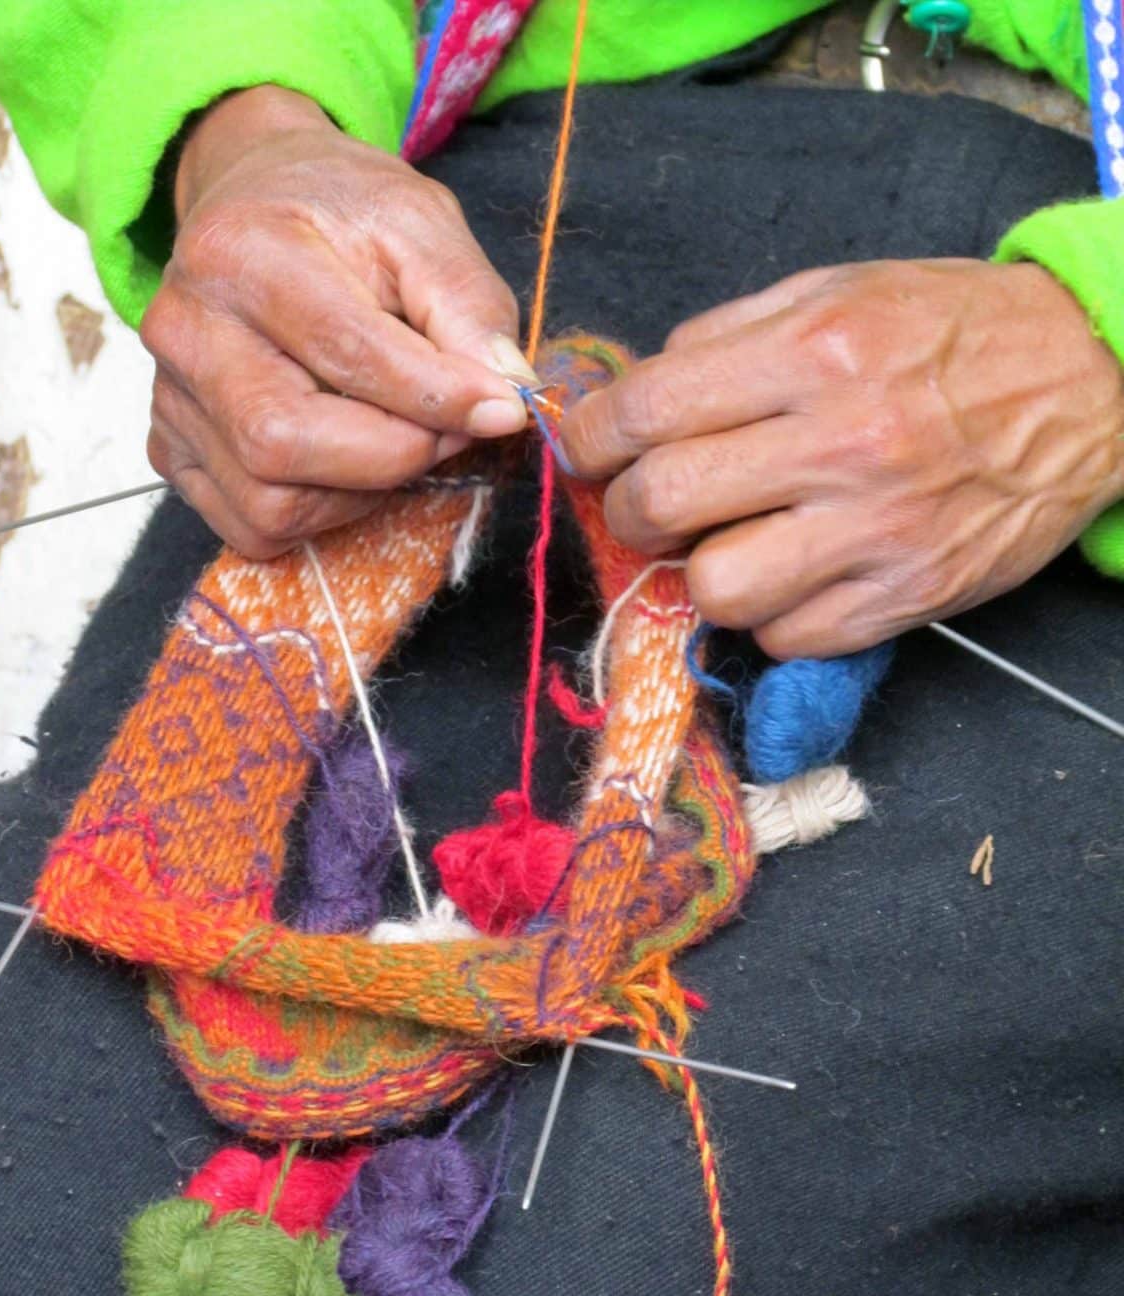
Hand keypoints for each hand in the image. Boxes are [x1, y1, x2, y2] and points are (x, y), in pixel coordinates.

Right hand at [143, 85, 533, 558]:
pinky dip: (320, 514)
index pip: (343, 352)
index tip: (501, 409)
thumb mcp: (421, 223)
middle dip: (393, 453)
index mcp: (239, 251)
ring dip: (360, 491)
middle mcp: (184, 329)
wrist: (257, 202)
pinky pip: (251, 526)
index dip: (435, 396)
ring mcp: (169, 398)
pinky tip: (346, 461)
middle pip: (284, 440)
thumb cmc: (341, 214)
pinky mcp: (171, 450)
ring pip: (270, 501)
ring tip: (399, 436)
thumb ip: (468, 305)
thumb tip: (503, 393)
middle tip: (449, 427)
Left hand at [561, 260, 1123, 656]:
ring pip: (717, 589)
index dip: (591, 439)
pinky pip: (786, 637)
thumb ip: (727, 338)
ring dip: (699, 573)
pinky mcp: (905, 598)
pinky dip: (770, 615)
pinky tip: (792, 574)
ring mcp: (876, 531)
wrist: (1090, 382)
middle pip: (664, 505)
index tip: (588, 450)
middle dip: (628, 511)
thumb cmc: (951, 332)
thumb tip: (633, 396)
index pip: (646, 411)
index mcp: (814, 352)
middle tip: (645, 504)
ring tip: (727, 544)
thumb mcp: (838, 290)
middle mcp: (842, 443)